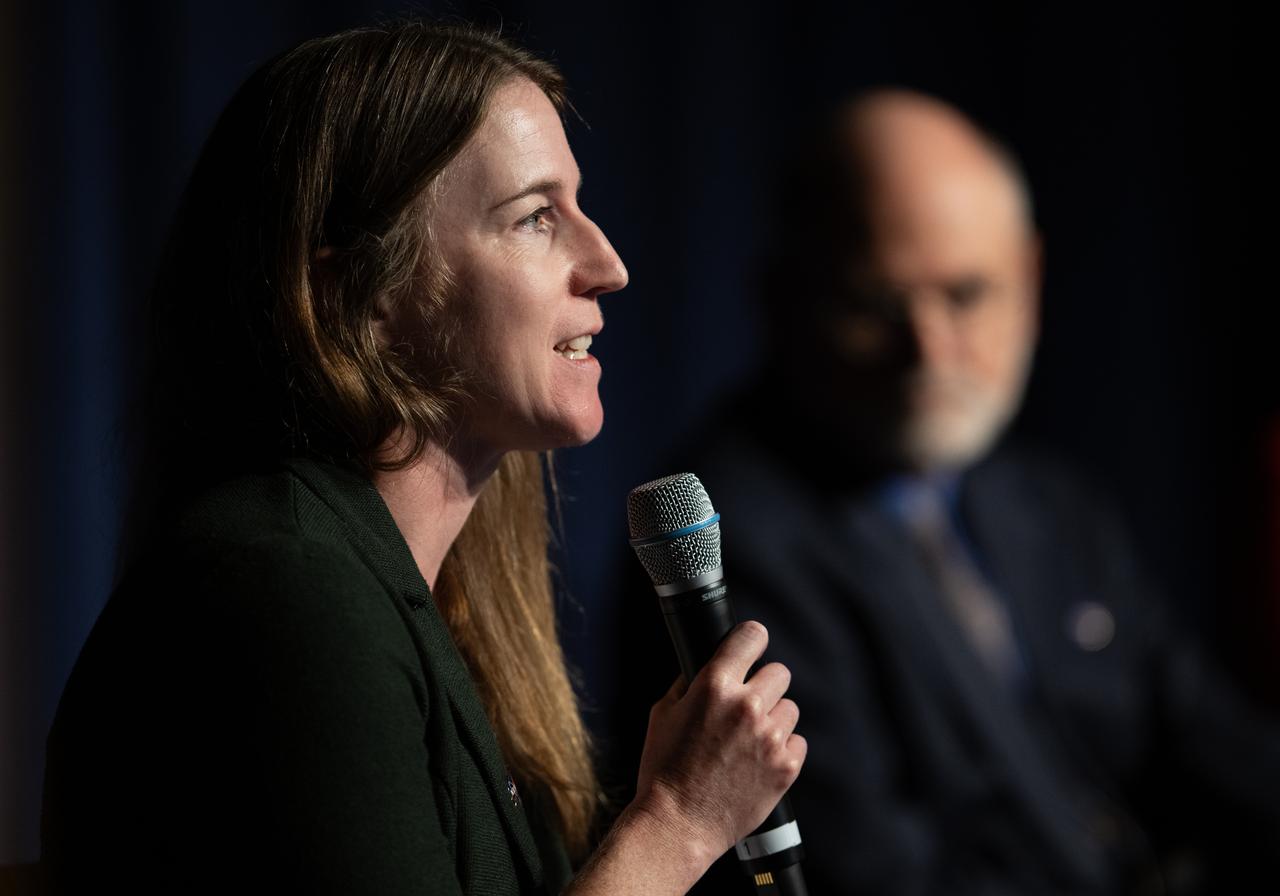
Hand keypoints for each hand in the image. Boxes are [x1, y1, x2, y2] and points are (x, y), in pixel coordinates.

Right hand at [632, 621, 806, 865]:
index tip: (752, 646)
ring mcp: (770, 738)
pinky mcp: (786, 767)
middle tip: (747, 706)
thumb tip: (706, 666)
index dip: (752, 639)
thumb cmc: (664, 770)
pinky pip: (798, 742)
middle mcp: (747, 707)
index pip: (751, 636)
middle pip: (779, 672)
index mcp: (715, 686)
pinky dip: (782, 749)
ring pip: (790, 708)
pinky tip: (759, 761)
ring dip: (774, 719)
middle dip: (763, 686)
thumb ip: (689, 684)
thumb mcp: (663, 713)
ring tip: (750, 741)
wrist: (678, 824)